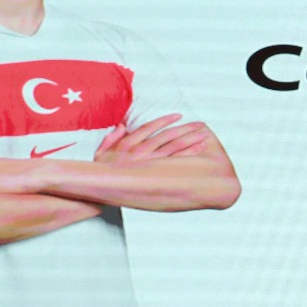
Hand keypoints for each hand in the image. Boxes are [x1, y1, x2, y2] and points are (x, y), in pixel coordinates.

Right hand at [95, 113, 210, 162]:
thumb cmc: (102, 172)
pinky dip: (187, 155)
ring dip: (190, 141)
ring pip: (174, 147)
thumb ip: (112, 137)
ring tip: (204, 137)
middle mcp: (140, 150)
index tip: (178, 116)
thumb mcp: (102, 152)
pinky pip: (174, 162)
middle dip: (185, 129)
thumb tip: (122, 125)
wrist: (102, 190)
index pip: (151, 127)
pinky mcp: (155, 173)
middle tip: (199, 125)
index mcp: (128, 143)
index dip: (165, 120)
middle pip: (167, 136)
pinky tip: (198, 151)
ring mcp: (149, 162)